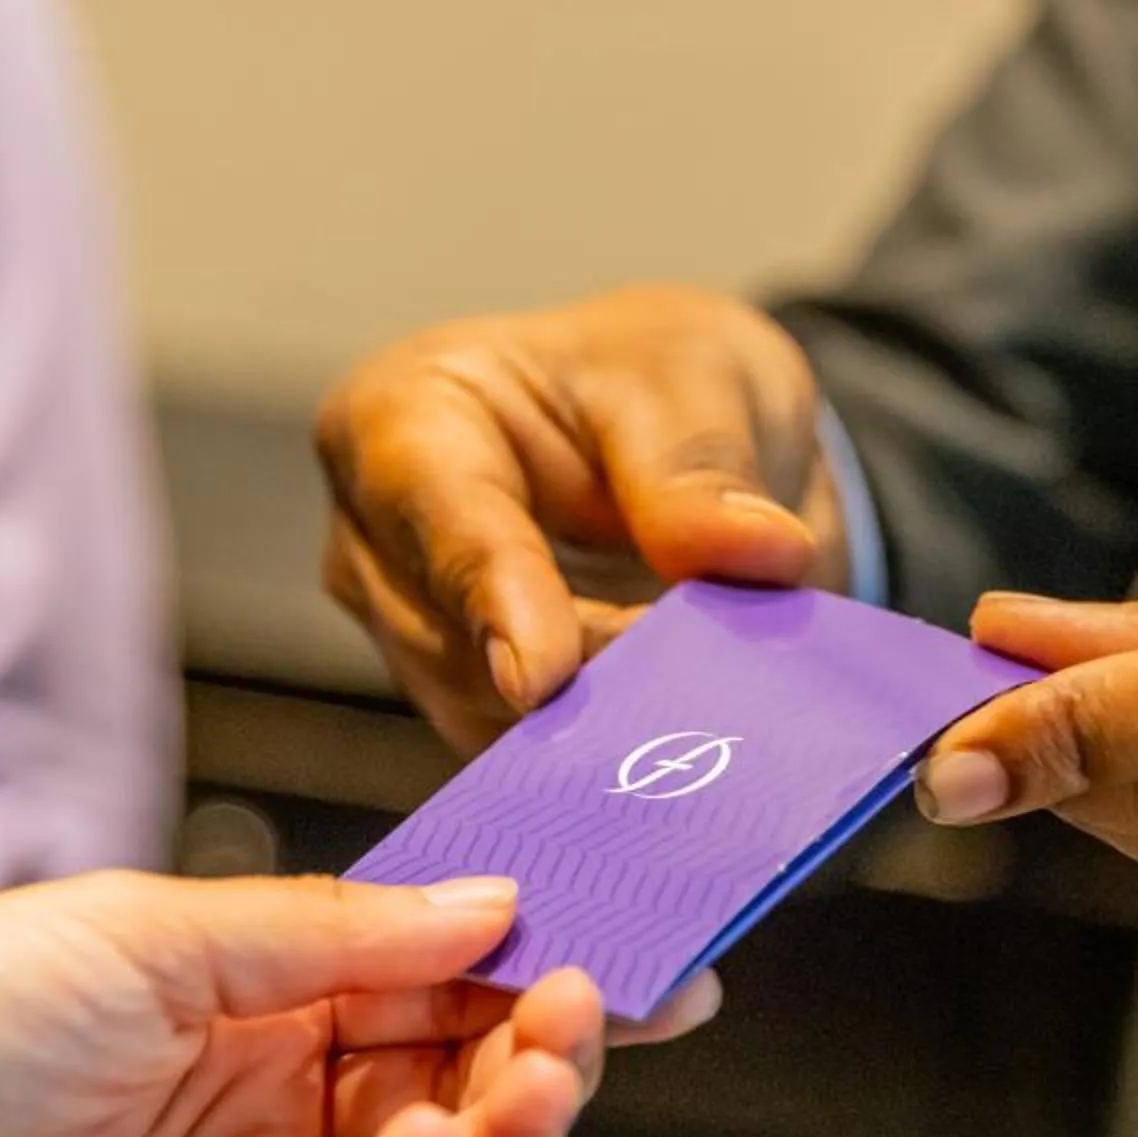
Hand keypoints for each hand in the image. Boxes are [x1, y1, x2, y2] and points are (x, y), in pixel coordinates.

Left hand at [0, 872, 714, 1136]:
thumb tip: (478, 906)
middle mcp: (245, 1112)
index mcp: (231, 1000)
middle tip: (606, 1003)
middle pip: (442, 1081)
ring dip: (502, 1125)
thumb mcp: (143, 931)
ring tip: (548, 1065)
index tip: (622, 932)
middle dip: (537, 1041)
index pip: (419, 976)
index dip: (524, 956)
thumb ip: (330, 933)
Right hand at [317, 288, 849, 752]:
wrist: (674, 431)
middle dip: (582, 674)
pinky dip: (609, 754)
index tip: (541, 675)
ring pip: (492, 717)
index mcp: (401, 418)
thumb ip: (706, 464)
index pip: (436, 511)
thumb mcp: (697, 376)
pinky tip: (682, 740)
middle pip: (457, 640)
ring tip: (710, 700)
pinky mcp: (470, 710)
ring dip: (604, 722)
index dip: (491, 595)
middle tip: (705, 686)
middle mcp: (377, 541)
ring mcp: (415, 637)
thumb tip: (760, 553)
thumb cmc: (655, 376)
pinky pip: (530, 761)